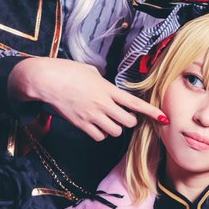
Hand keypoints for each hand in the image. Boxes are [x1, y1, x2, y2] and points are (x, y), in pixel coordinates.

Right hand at [8, 57, 167, 140]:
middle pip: (128, 122)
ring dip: (114, 128)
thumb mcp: (90, 71)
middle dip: (129, 121)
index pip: (134, 103)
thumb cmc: (66, 71)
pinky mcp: (82, 124)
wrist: (46, 80)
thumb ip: (104, 82)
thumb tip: (109, 89)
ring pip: (115, 132)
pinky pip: (99, 136)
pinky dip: (100, 134)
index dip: (151, 112)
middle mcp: (103, 104)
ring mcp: (92, 116)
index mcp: (107, 89)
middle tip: (122, 115)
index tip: (163, 118)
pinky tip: (95, 125)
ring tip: (106, 119)